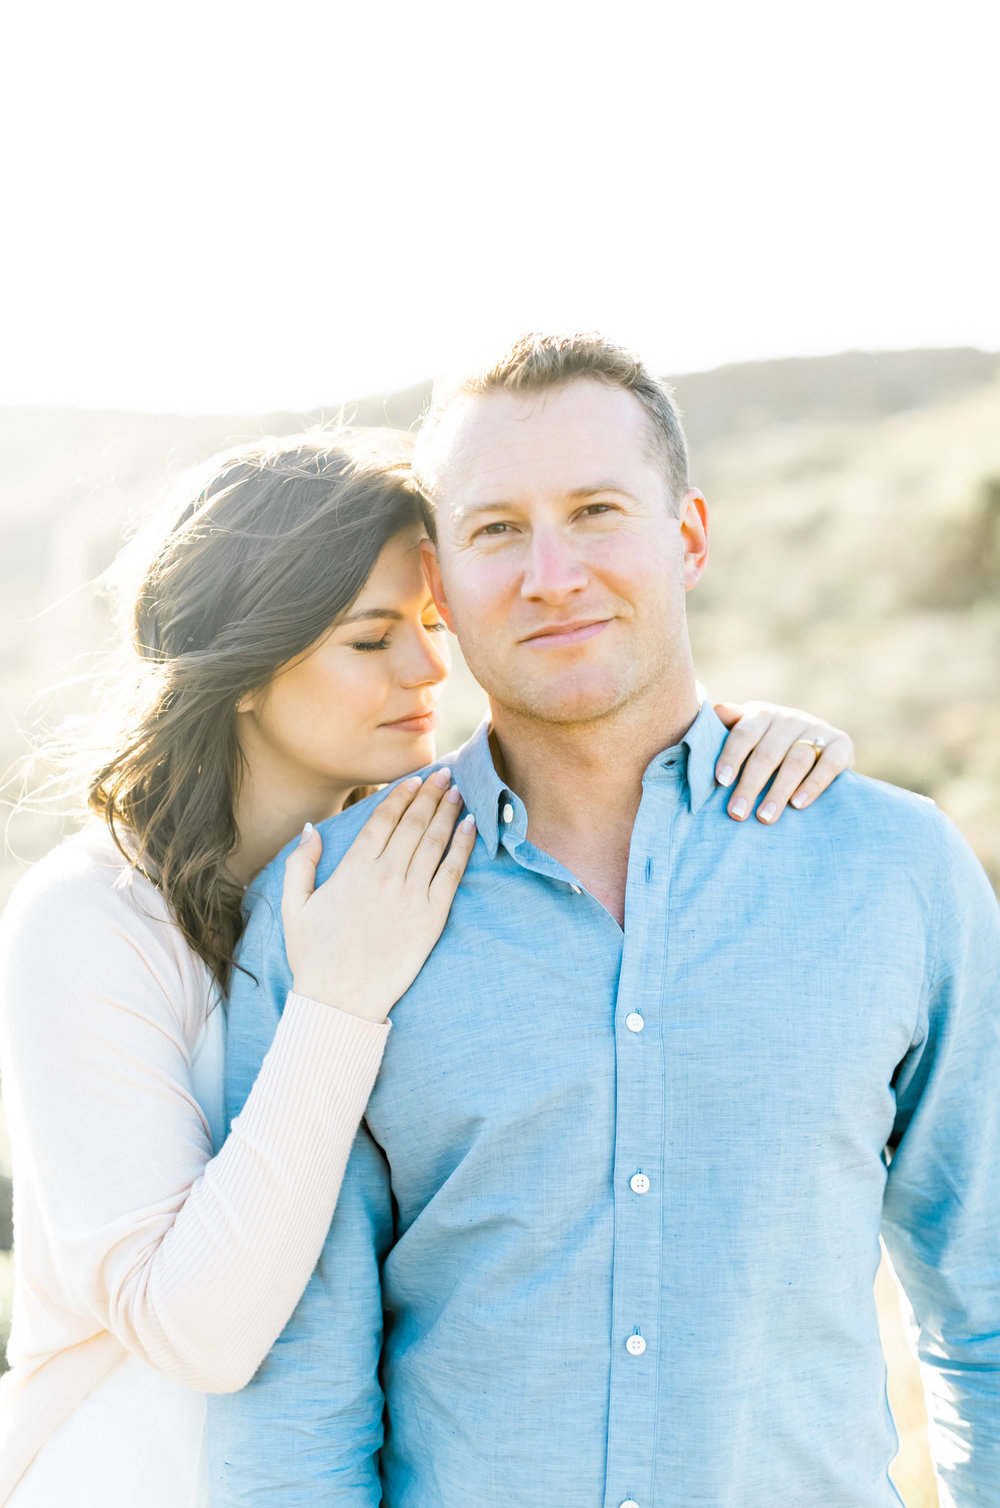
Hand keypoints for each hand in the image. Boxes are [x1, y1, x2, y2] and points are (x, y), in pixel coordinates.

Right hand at [282, 768, 476, 1021]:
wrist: (341, 1000)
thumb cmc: (314, 956)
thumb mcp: (294, 907)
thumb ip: (300, 864)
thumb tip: (311, 829)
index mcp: (352, 869)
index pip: (383, 819)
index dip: (400, 796)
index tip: (414, 780)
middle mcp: (385, 875)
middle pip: (413, 823)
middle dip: (430, 794)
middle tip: (444, 774)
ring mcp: (411, 895)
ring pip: (435, 842)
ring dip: (449, 812)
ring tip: (458, 791)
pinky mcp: (432, 917)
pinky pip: (452, 873)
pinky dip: (463, 847)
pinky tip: (471, 827)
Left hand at [713, 701, 852, 822]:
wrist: (818, 740)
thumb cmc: (768, 742)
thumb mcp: (748, 732)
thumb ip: (731, 725)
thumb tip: (717, 711)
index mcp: (762, 714)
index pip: (744, 734)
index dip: (732, 757)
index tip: (721, 782)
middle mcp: (789, 719)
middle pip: (768, 752)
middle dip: (751, 785)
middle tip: (737, 812)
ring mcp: (817, 730)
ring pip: (797, 760)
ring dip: (779, 790)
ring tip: (765, 817)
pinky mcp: (842, 744)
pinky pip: (829, 764)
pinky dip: (814, 785)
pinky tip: (798, 804)